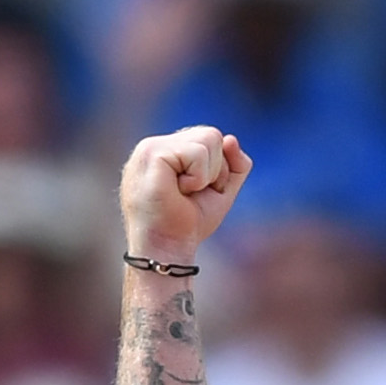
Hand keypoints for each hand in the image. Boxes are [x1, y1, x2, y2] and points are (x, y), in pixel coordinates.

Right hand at [122, 126, 252, 260]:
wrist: (167, 249)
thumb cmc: (188, 225)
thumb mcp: (220, 191)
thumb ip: (234, 165)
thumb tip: (231, 139)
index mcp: (168, 151)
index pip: (210, 138)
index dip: (217, 169)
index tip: (197, 193)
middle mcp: (157, 145)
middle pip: (212, 135)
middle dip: (216, 170)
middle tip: (192, 193)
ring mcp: (151, 148)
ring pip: (209, 139)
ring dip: (207, 175)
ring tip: (184, 192)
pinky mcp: (152, 154)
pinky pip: (197, 153)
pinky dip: (198, 178)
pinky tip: (178, 191)